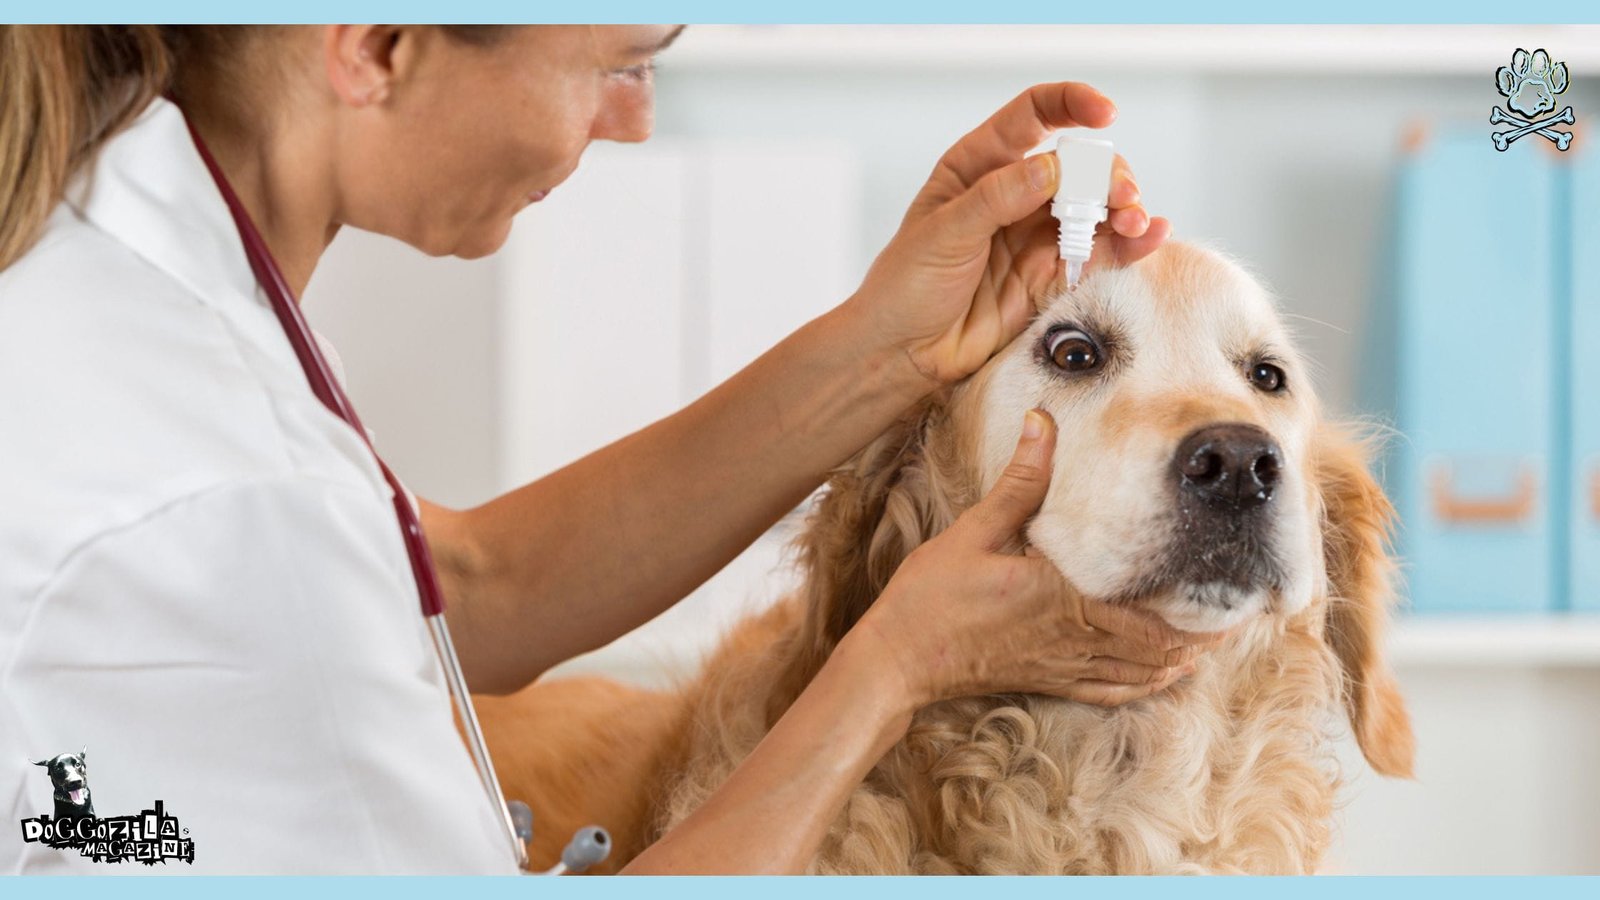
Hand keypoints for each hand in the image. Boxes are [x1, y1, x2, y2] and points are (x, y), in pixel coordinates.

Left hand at [841, 82, 1171, 391]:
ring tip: (1135, 223)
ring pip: (1097, 207)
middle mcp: (1015, 193)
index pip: (1034, 116)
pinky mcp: (1051, 275)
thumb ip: (998, 198)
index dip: (1072, 106)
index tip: (1105, 113)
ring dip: (1124, 209)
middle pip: (1079, 164)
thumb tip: (1053, 169)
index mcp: (980, 165)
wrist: (903, 352)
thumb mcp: (943, 232)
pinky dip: (1129, 245)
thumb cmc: (906, 286)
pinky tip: (1152, 236)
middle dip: (1107, 174)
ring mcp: (1036, 234)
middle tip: (1120, 198)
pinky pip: (1099, 253)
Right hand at [849, 408, 1221, 709]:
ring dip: (1186, 656)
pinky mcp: (1052, 681)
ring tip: (1218, 634)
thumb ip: (1020, 480)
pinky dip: (1149, 684)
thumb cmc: (932, 597)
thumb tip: (1042, 421)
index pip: (1149, 605)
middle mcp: (1076, 638)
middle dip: (1206, 627)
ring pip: (1146, 671)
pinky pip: (1115, 691)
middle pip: (1162, 642)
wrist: (900, 660)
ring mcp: (1066, 667)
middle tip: (1242, 606)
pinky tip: (1167, 673)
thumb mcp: (974, 530)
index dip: (1195, 599)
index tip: (1228, 578)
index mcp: (1065, 597)